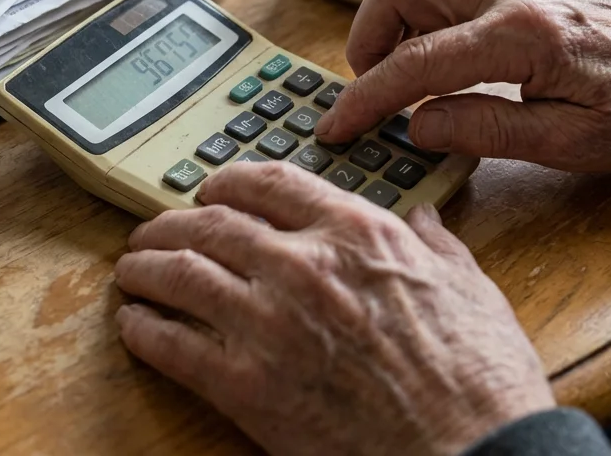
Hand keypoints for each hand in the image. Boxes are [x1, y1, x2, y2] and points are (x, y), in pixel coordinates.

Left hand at [114, 162, 553, 455]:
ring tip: (132, 271)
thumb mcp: (469, 285)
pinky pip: (171, 346)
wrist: (473, 453)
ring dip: (145, 268)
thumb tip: (422, 216)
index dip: (228, 181)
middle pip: (211, 223)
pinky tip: (136, 326)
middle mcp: (304, 265)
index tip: (211, 189)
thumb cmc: (478, 379)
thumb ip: (433, 241)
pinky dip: (143, 331)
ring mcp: (269, 323)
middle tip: (154, 230)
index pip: (270, 183)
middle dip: (171, 223)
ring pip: (179, 274)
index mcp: (358, 234)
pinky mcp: (246, 386)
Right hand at [315, 0, 610, 171]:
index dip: (364, 99)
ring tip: (401, 69)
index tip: (335, 127)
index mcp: (524, 33)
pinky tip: (432, 46)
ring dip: (388, 14)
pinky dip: (416, 2)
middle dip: (366, 38)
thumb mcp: (569, 143)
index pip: (415, 61)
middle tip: (376, 90)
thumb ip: (484, 131)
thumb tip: (416, 125)